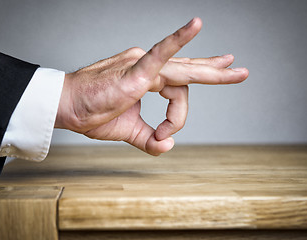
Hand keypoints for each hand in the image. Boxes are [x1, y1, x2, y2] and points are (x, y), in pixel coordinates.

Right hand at [55, 17, 248, 154]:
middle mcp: (147, 67)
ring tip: (239, 72)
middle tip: (240, 71)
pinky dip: (178, 41)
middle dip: (216, 72)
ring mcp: (142, 66)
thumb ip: (149, 138)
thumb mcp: (129, 130)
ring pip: (184, 70)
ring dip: (213, 74)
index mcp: (147, 78)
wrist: (67, 109)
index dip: (177, 119)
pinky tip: (196, 25)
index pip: (177, 93)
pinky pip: (160, 53)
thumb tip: (168, 147)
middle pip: (189, 70)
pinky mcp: (135, 71)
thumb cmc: (92, 113)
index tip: (162, 136)